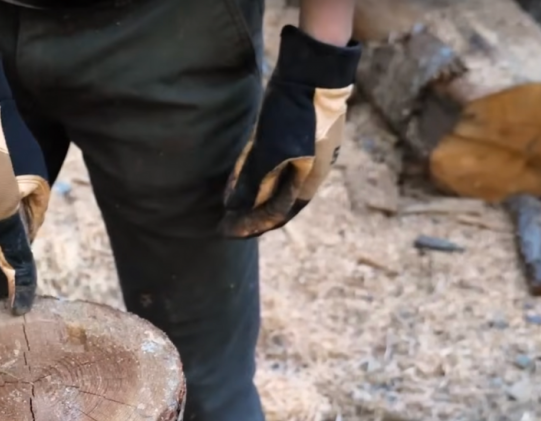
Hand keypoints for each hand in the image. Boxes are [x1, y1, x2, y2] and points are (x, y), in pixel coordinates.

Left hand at [220, 25, 360, 237]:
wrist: (314, 70)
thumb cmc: (298, 114)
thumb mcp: (273, 152)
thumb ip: (255, 182)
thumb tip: (235, 208)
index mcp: (309, 179)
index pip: (279, 213)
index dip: (253, 225)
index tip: (228, 231)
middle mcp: (309, 169)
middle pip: (277, 200)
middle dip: (250, 214)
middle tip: (226, 224)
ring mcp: (304, 150)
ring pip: (274, 182)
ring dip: (252, 196)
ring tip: (230, 207)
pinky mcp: (294, 133)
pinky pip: (272, 162)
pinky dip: (255, 174)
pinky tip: (240, 179)